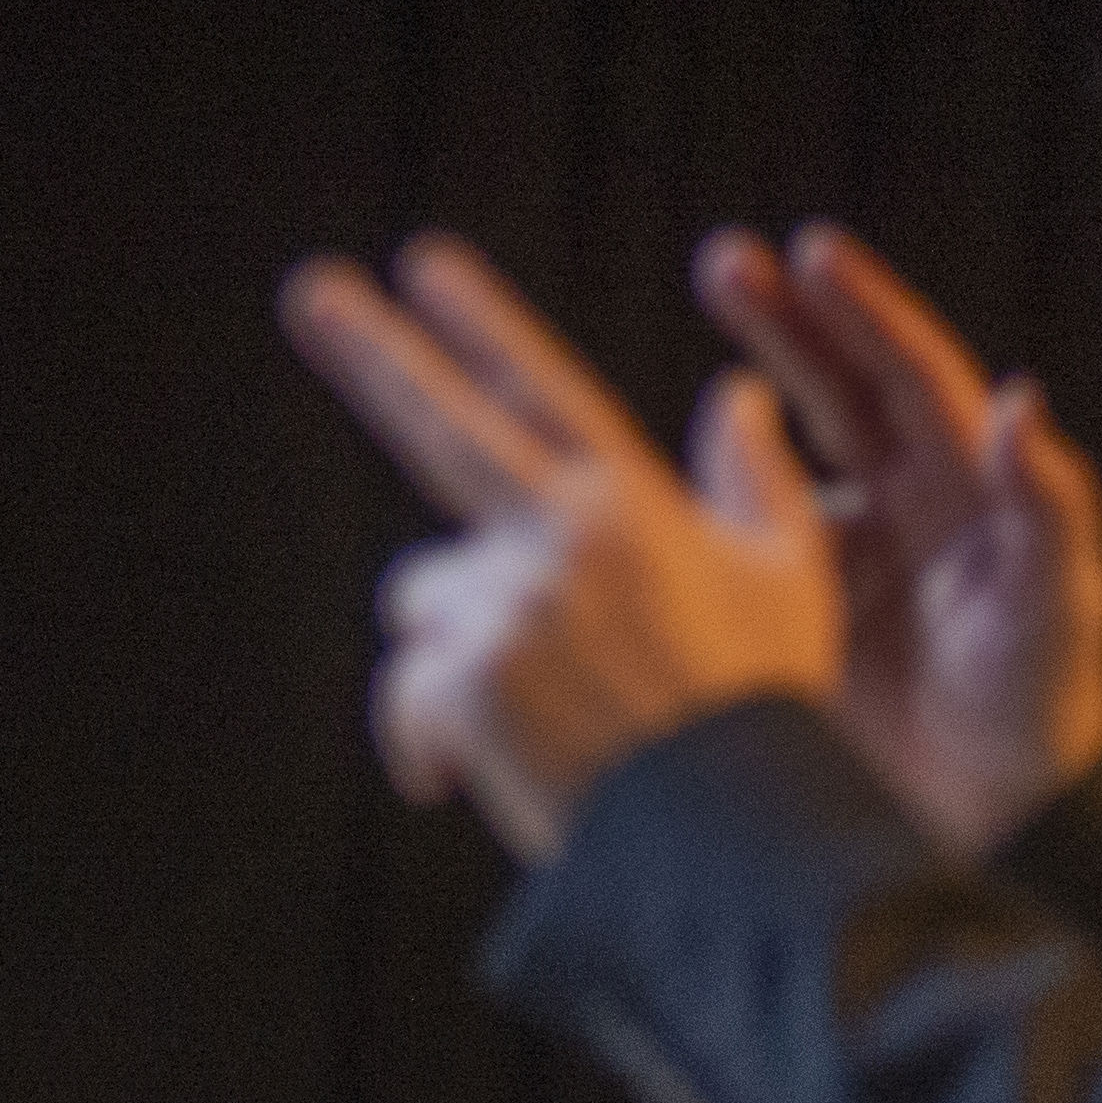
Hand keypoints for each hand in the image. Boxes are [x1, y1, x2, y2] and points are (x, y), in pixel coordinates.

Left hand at [282, 231, 840, 861]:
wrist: (730, 837)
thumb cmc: (763, 713)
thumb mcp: (789, 580)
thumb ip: (756, 476)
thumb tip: (741, 389)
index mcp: (628, 502)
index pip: (538, 388)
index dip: (480, 323)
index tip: (426, 264)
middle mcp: (558, 537)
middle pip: (438, 425)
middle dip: (372, 348)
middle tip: (312, 288)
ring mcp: (508, 607)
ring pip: (424, 602)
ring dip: (450, 652)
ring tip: (518, 721)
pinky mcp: (468, 684)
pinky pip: (408, 693)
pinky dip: (423, 741)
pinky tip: (463, 779)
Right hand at [694, 223, 1101, 854]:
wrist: (993, 828)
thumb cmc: (1042, 719)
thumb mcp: (1055, 617)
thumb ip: (1047, 512)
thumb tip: (1021, 402)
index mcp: (965, 488)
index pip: (911, 374)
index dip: (863, 310)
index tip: (812, 252)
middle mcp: (902, 503)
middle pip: (837, 386)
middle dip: (781, 319)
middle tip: (723, 260)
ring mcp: (840, 554)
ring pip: (776, 451)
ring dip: (729, 393)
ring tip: (674, 361)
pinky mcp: (791, 611)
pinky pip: (735, 539)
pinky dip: (690, 502)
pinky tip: (627, 482)